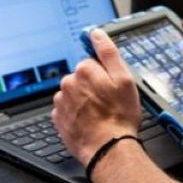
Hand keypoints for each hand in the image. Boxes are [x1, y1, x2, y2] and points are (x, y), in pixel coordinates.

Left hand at [52, 28, 141, 164]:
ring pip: (73, 94)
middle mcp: (68, 83)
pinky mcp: (58, 119)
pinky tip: (88, 122)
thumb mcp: (124, 80)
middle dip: (92, 87)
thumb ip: (108, 52)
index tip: (111, 88)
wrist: (109, 149)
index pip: (92, 63)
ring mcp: (61, 102)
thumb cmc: (120, 116)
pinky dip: (75, 114)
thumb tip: (96, 34)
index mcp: (84, 70)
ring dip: (83, 101)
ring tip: (98, 115)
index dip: (104, 75)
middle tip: (107, 103)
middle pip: (81, 78)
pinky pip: (66, 110)